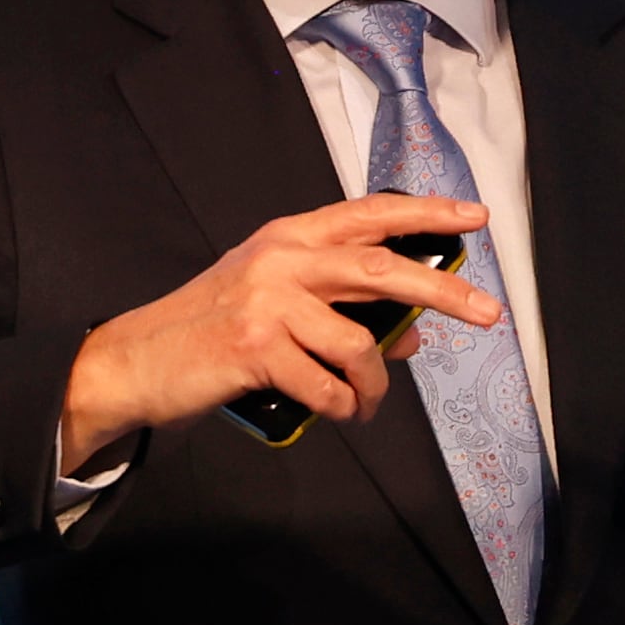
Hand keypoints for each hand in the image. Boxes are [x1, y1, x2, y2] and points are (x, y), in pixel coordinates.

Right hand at [61, 192, 500, 470]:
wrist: (136, 361)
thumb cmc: (211, 331)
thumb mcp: (276, 305)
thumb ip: (341, 309)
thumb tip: (414, 336)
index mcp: (288, 236)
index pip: (368, 214)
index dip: (425, 213)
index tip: (473, 217)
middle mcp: (280, 258)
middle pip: (380, 266)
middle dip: (441, 291)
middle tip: (488, 312)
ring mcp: (267, 300)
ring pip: (359, 343)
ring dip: (375, 385)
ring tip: (367, 405)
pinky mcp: (255, 346)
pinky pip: (327, 385)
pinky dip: (342, 407)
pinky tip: (336, 412)